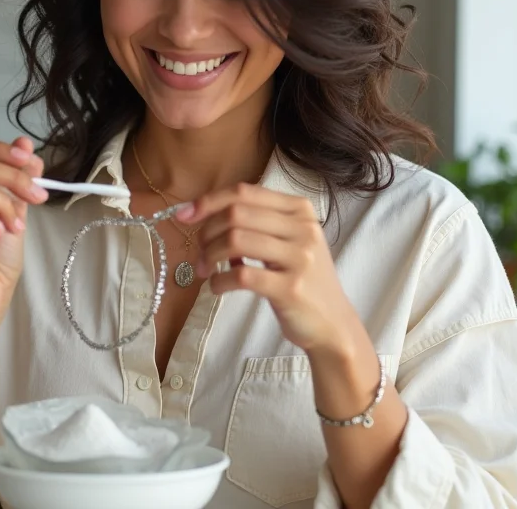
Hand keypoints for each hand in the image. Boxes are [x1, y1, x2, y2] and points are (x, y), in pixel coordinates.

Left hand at [177, 183, 356, 353]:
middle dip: (207, 232)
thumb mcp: (286, 241)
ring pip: (236, 240)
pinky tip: (217, 287)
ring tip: (205, 270)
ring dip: (209, 256)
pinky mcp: (291, 287)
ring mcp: (299, 257)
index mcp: (299, 209)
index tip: (184, 215)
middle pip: (236, 213)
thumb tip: (201, 212)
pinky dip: (220, 280)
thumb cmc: (300, 279)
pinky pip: (241, 275)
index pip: (245, 192)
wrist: (332, 324)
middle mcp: (303, 227)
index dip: (209, 201)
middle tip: (199, 253)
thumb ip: (255, 222)